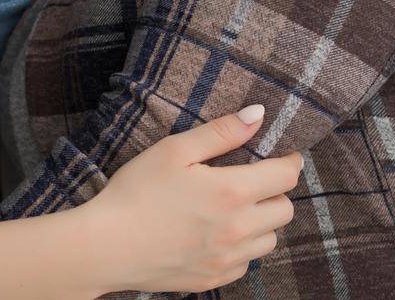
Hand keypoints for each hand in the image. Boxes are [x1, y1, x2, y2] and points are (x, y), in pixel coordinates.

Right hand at [84, 105, 301, 294]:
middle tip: (252, 179)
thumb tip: (259, 115)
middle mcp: (238, 231)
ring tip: (234, 208)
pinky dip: (241, 248)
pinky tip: (216, 234)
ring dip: (261, 221)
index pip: (286, 176)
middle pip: (285, 210)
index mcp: (232, 193)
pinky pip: (246, 263)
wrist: (105, 246)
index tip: (282, 154)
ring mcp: (227, 260)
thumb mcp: (175, 150)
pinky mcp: (213, 279)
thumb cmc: (136, 192)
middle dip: (276, 191)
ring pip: (270, 240)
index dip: (289, 160)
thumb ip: (222, 132)